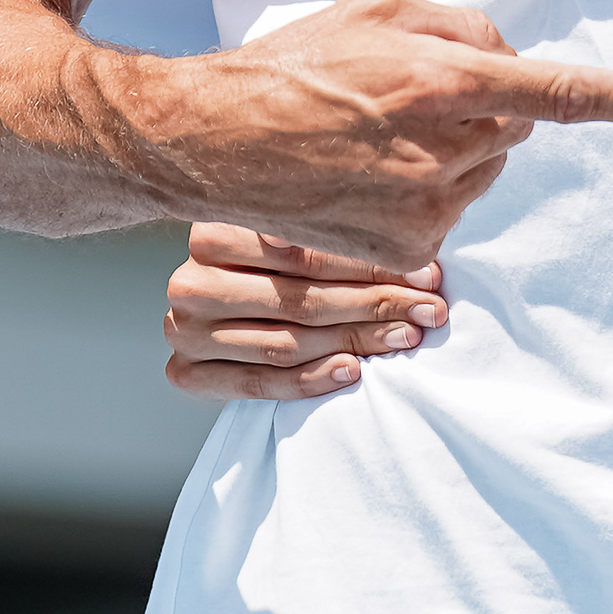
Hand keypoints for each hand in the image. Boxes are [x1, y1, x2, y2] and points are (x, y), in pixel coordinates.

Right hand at [98, 0, 612, 269]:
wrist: (209, 141)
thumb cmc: (294, 65)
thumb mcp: (378, 10)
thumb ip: (462, 25)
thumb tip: (514, 58)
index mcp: (443, 80)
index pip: (561, 93)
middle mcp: (443, 149)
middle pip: (514, 129)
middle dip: (483, 110)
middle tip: (407, 98)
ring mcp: (425, 209)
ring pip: (483, 174)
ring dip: (451, 153)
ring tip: (370, 139)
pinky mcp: (404, 251)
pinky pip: (448, 216)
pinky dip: (424, 194)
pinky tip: (363, 179)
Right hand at [164, 222, 448, 402]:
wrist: (215, 307)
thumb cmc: (270, 262)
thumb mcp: (292, 231)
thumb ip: (327, 230)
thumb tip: (409, 231)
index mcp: (211, 232)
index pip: (303, 253)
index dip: (370, 262)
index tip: (427, 270)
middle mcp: (189, 281)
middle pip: (298, 298)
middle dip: (374, 303)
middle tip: (428, 307)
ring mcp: (184, 330)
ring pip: (286, 341)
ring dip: (354, 341)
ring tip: (406, 336)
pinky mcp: (187, 373)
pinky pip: (258, 383)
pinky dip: (310, 379)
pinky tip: (354, 369)